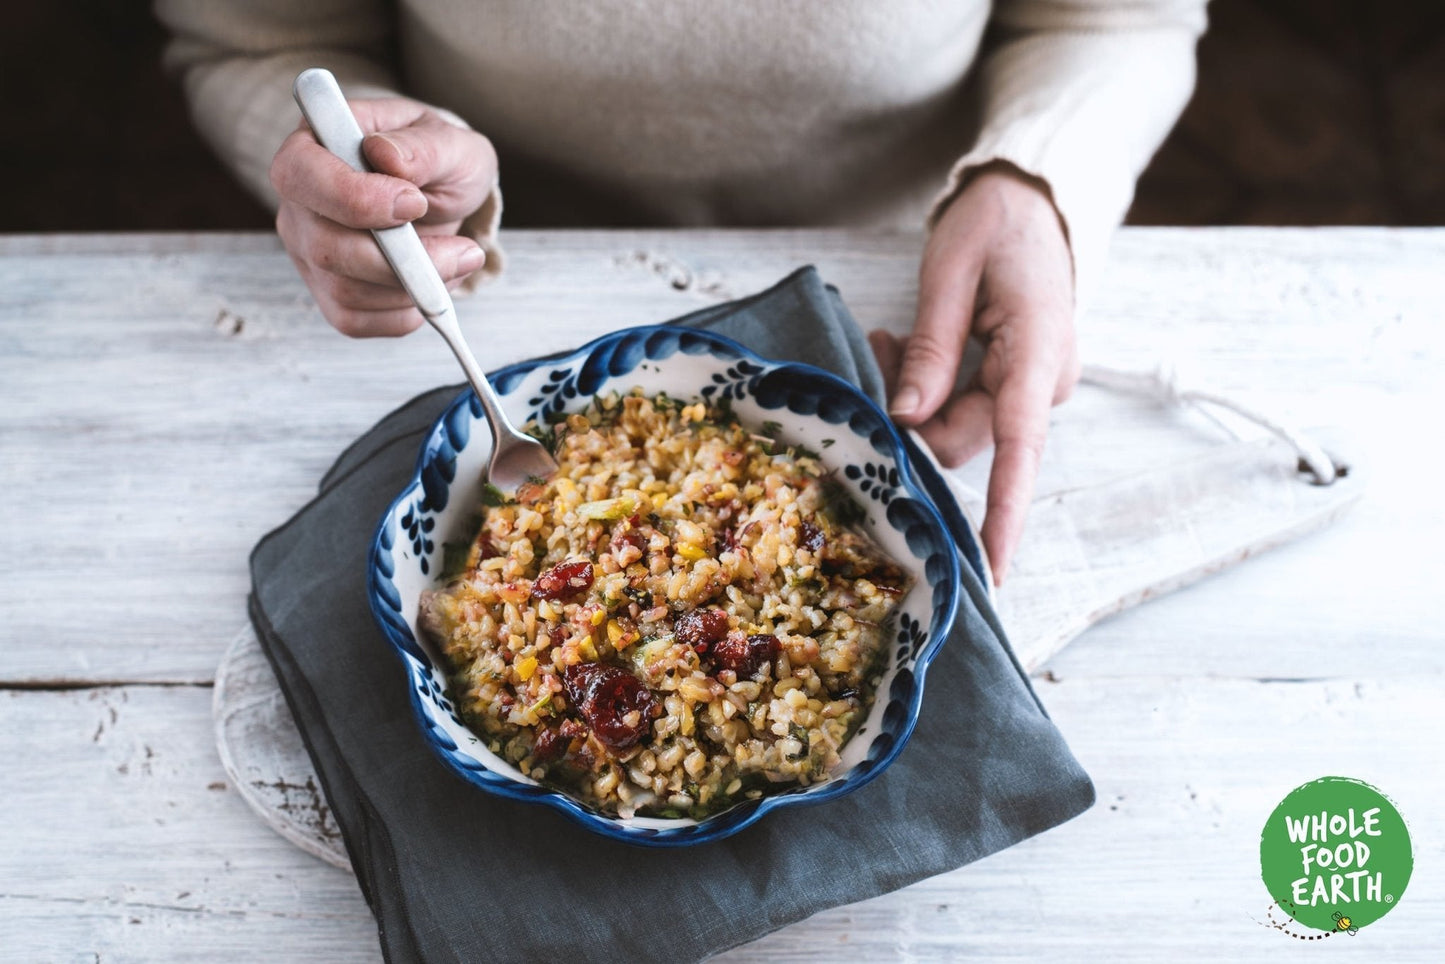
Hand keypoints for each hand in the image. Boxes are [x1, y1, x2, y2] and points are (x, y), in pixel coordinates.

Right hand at [270, 98, 497, 336]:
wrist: (443, 196)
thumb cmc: (438, 159)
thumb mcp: (450, 142)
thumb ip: (423, 147)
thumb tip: (387, 156)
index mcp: (313, 148)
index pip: (299, 174)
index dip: (353, 197)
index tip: (414, 203)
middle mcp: (299, 206)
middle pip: (325, 247)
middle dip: (401, 259)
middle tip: (463, 250)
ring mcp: (309, 254)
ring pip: (346, 291)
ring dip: (415, 287)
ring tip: (461, 259)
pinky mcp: (329, 295)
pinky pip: (358, 321)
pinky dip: (407, 311)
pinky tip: (435, 283)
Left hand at [870, 166, 1077, 585]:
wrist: (1034, 196)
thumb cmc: (998, 222)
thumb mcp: (952, 272)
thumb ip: (933, 347)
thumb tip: (907, 418)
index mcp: (1040, 354)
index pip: (1020, 448)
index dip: (1003, 514)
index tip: (991, 570)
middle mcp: (1041, 382)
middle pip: (964, 438)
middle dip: (910, 414)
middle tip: (882, 346)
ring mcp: (1027, 385)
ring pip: (953, 424)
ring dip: (912, 395)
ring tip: (892, 337)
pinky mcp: (1011, 381)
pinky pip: (958, 404)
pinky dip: (924, 386)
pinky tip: (904, 345)